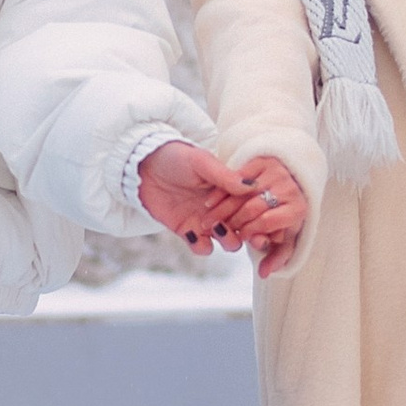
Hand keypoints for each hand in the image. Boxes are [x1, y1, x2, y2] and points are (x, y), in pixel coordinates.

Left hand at [137, 141, 305, 275]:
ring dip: (229, 240)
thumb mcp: (202, 162)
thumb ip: (224, 176)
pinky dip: (202, 246)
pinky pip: (202, 247)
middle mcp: (223, 207)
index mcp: (230, 189)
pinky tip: (194, 233)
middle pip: (247, 227)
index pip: (253, 205)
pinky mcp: (187, 231)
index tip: (263, 215)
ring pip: (229, 241)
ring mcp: (206, 221)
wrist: (143, 165)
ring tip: (219, 228)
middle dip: (250, 232)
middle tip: (246, 230)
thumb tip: (252, 187)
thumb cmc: (175, 157)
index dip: (260, 212)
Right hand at [218, 160, 306, 279]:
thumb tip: (265, 274)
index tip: (239, 238)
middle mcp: (289, 188)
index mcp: (298, 209)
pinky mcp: (262, 160)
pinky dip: (221, 191)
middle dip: (232, 222)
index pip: (266, 223)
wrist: (294, 180)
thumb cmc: (288, 213)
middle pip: (252, 208)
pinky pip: (236, 177)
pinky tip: (210, 202)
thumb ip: (277, 254)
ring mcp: (276, 172)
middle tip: (218, 229)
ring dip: (222, 209)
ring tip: (210, 220)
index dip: (249, 233)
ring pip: (242, 194)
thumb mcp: (287, 233)